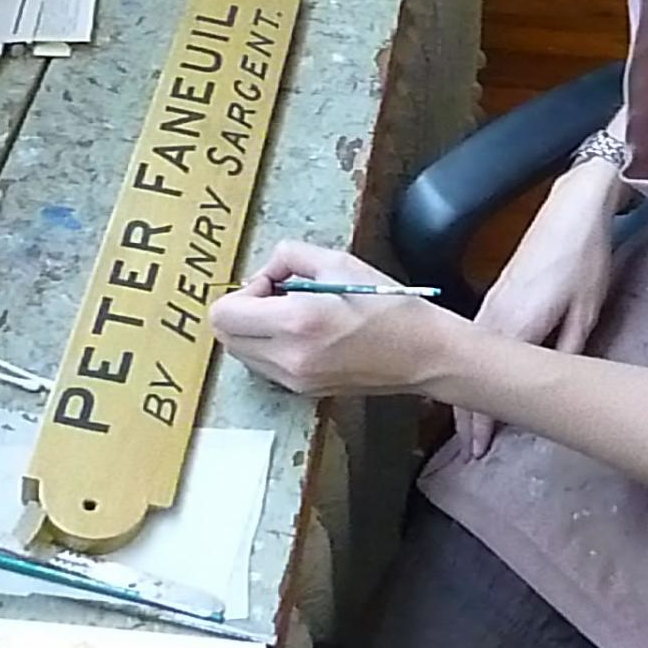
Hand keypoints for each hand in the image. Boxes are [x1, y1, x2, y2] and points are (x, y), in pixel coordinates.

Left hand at [208, 240, 450, 397]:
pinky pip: (264, 366)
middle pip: (225, 336)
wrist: (424, 355)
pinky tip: (305, 333)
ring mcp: (294, 381)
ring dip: (255, 329)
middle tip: (278, 296)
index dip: (242, 291)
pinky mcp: (303, 392)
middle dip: (243, 310)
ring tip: (295, 314)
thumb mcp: (340, 262)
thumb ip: (290, 256)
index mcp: (297, 322)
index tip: (272, 284)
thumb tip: (265, 272)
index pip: (224, 314)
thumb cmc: (389, 306)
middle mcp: (288, 358)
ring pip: (241, 353)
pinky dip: (271, 346)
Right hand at [458, 161, 618, 456]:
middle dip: (464, 413)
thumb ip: (565, 351)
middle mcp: (493, 315)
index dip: (479, 421)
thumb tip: (547, 386)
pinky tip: (474, 377)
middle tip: (469, 450)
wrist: (570, 210)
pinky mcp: (494, 293)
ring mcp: (490, 302)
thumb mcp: (585, 313)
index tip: (476, 452)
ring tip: (467, 423)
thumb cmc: (583, 261)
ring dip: (463, 388)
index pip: (487, 384)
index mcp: (515, 325)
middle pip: (468, 372)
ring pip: (467, 355)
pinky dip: (468, 363)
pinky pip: (473, 339)